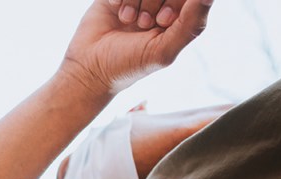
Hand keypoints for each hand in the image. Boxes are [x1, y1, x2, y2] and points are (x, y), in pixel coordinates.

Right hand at [60, 0, 212, 95]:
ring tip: (128, 20)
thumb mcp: (164, 50)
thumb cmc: (128, 65)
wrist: (89, 68)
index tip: (162, 21)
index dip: (176, 1)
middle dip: (156, 0)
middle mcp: (161, 3)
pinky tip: (116, 10)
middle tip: (144, 22)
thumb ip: (191, 23)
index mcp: (179, 17)